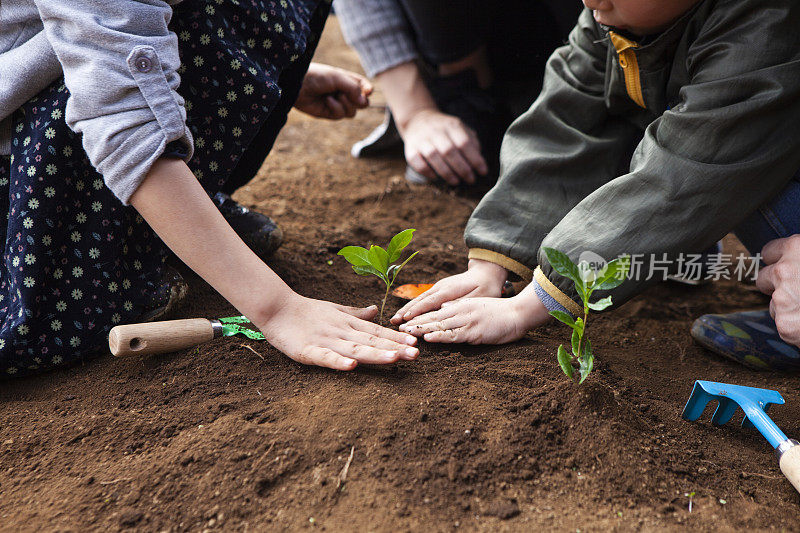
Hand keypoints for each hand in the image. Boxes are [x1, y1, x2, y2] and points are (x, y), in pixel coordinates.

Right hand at [257, 293, 418, 369]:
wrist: (277, 308)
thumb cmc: (307, 311)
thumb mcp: (335, 309)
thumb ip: (356, 313)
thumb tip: (375, 311)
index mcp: (348, 323)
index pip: (377, 331)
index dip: (396, 338)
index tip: (415, 343)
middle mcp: (342, 331)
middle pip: (371, 341)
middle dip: (394, 348)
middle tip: (416, 354)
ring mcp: (326, 341)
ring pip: (354, 349)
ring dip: (375, 354)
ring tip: (394, 358)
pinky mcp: (308, 351)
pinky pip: (325, 357)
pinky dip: (338, 361)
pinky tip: (351, 367)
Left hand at [294, 63, 372, 119]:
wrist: (297, 84)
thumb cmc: (317, 76)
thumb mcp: (337, 77)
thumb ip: (353, 88)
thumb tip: (364, 102)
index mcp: (346, 80)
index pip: (363, 87)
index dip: (368, 90)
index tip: (369, 91)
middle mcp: (342, 93)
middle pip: (362, 103)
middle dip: (360, 101)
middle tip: (357, 99)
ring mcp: (336, 104)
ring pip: (352, 112)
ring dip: (346, 104)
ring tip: (336, 95)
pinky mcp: (328, 113)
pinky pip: (340, 115)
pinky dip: (336, 108)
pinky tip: (327, 101)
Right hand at [391, 259, 506, 324]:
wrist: (486, 273)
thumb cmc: (486, 287)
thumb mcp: (480, 295)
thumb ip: (463, 301)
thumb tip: (445, 307)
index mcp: (450, 289)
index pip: (430, 301)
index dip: (417, 310)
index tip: (406, 318)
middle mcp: (441, 287)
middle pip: (420, 300)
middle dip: (406, 311)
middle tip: (394, 321)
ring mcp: (439, 287)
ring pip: (419, 299)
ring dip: (406, 309)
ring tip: (395, 319)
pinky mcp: (439, 289)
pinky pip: (423, 298)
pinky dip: (413, 306)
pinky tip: (405, 313)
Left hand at [398, 285, 549, 343]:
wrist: (518, 313)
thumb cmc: (499, 312)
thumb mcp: (476, 305)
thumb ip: (459, 307)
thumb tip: (444, 308)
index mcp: (461, 305)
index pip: (435, 311)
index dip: (419, 316)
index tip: (405, 320)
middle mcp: (461, 311)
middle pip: (433, 317)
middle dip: (415, 322)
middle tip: (398, 326)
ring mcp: (467, 321)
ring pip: (440, 325)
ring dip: (422, 329)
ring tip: (407, 333)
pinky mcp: (474, 331)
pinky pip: (453, 335)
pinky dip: (439, 336)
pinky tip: (428, 338)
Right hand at [401, 108, 487, 184]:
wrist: (417, 119)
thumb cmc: (445, 130)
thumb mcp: (460, 129)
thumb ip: (471, 142)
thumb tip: (479, 160)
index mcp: (451, 125)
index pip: (465, 143)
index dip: (475, 159)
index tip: (482, 172)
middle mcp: (436, 131)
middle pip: (449, 151)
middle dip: (462, 168)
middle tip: (471, 180)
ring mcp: (421, 139)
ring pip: (433, 156)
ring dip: (446, 172)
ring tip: (456, 182)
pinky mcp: (410, 148)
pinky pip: (416, 161)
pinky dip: (426, 171)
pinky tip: (435, 178)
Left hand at [756, 235, 799, 346]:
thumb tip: (798, 258)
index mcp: (797, 248)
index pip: (769, 251)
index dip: (778, 260)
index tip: (784, 267)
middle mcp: (784, 271)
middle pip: (763, 277)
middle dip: (775, 285)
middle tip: (798, 290)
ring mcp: (782, 298)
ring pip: (773, 302)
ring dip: (787, 305)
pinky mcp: (785, 324)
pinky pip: (783, 321)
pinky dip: (795, 323)